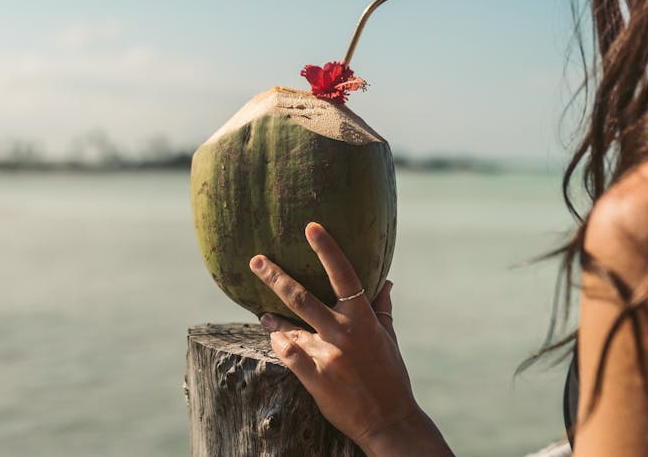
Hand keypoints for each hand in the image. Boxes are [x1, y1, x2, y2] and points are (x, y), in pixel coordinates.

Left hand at [250, 222, 451, 455]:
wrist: (389, 420)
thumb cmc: (390, 376)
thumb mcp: (389, 339)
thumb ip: (382, 308)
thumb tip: (386, 281)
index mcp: (364, 319)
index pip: (345, 275)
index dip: (327, 249)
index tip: (311, 227)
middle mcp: (344, 333)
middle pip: (303, 297)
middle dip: (276, 276)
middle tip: (256, 260)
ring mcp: (328, 356)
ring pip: (289, 326)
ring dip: (272, 317)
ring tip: (262, 314)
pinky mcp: (315, 378)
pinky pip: (288, 355)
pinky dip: (279, 345)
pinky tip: (274, 339)